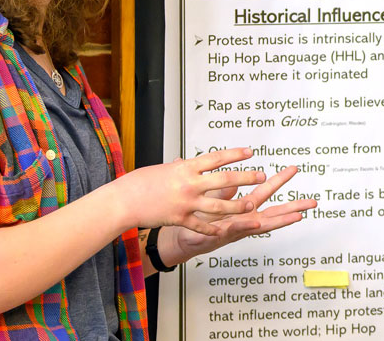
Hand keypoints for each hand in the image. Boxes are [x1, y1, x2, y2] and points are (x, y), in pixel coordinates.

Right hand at [113, 147, 266, 235]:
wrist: (123, 200)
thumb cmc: (140, 182)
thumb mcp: (163, 170)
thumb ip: (180, 169)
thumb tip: (186, 163)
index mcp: (186, 167)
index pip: (216, 158)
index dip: (235, 154)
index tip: (250, 152)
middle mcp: (189, 184)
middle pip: (224, 179)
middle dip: (245, 177)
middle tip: (261, 175)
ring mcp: (186, 203)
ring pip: (219, 206)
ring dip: (237, 206)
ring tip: (252, 205)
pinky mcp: (179, 219)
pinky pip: (201, 225)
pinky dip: (213, 228)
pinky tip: (224, 231)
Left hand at [158, 166, 316, 264]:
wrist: (179, 237)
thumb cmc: (196, 218)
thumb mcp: (213, 198)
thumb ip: (223, 189)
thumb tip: (232, 176)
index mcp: (242, 207)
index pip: (264, 191)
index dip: (278, 180)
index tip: (293, 170)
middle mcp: (244, 219)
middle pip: (272, 209)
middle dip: (292, 204)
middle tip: (312, 201)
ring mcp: (236, 229)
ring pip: (262, 224)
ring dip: (280, 220)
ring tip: (299, 216)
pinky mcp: (221, 235)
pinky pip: (235, 230)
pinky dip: (246, 226)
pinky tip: (257, 223)